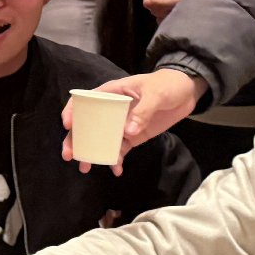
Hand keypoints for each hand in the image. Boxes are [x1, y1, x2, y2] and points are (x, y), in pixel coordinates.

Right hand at [58, 68, 201, 172]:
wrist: (186, 93)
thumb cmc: (167, 85)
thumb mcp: (156, 94)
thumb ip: (143, 111)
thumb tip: (127, 132)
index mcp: (111, 93)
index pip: (84, 100)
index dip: (72, 111)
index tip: (68, 126)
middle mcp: (110, 110)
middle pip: (87, 125)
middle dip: (76, 141)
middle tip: (70, 156)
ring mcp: (121, 125)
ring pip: (100, 140)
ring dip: (92, 154)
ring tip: (85, 168)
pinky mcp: (132, 137)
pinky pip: (119, 149)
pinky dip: (115, 159)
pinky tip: (116, 169)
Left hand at [139, 0, 201, 22]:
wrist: (211, 0)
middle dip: (161, 2)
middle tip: (147, 3)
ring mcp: (200, 5)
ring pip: (179, 11)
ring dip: (162, 11)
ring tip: (151, 10)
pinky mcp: (197, 16)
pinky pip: (181, 21)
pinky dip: (168, 20)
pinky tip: (160, 19)